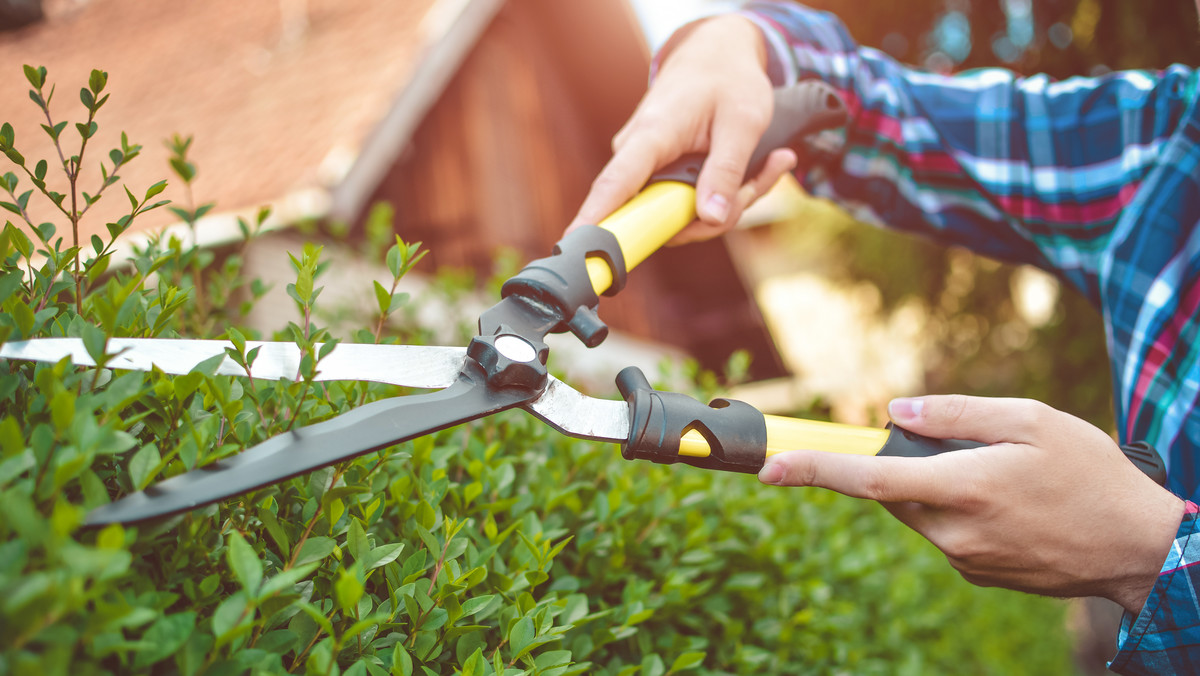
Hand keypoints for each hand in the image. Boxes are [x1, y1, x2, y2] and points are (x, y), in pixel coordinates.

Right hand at [568, 15, 796, 243]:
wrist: (716, 53)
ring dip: (730, 203)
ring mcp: (645, 168)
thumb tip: (711, 219)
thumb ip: (727, 171)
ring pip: (682, 214)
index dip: (594, 220)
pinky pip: (688, 203)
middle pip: (664, 216)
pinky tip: (762, 166)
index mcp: (652, 135)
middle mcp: (638, 155)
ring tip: (771, 162)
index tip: (573, 247)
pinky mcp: (657, 175)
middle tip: (765, 176)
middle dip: (720, 214)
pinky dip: (725, 194)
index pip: (615, 185)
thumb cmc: (730, 80)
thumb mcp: (744, 121)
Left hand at [758, 394, 1184, 613]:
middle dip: (905, 461)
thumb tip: (896, 412)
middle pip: (891, 490)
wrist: (1138, 548)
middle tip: (961, 446)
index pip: (869, 478)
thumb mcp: (1033, 421)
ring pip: (916, 510)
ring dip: (934, 485)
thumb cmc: (1091, 475)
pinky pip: (942, 530)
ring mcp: (962, 557)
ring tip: (1001, 477)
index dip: (813, 470)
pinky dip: (956, 508)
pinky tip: (1008, 505)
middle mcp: (953, 530)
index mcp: (963, 487)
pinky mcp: (973, 572)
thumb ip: (958, 413)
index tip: (768, 469)